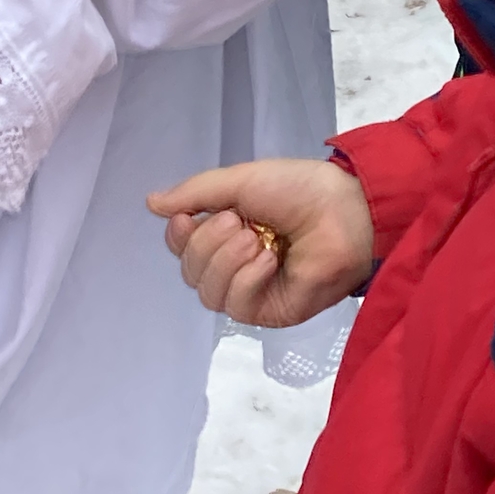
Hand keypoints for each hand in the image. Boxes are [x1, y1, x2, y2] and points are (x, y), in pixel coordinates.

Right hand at [147, 158, 374, 328]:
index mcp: (226, 230)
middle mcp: (234, 262)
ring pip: (207, 292)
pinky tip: (268, 260)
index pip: (182, 246)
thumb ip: (195, 194)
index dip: (178, 236)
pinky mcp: (271, 311)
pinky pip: (237, 305)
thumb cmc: (297, 190)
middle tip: (237, 222)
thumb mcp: (240, 181)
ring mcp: (252, 290)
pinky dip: (247, 279)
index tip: (187, 217)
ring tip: (254, 239)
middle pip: (189, 271)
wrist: (344, 211)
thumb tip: (150, 203)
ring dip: (226, 261)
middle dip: (206, 244)